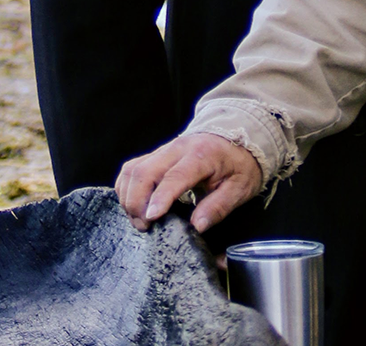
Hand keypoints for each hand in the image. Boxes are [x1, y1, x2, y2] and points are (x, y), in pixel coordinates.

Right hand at [115, 133, 262, 233]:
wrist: (235, 138)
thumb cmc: (238, 164)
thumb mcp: (239, 188)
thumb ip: (218, 207)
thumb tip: (196, 227)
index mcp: (201, 156)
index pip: (174, 177)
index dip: (159, 198)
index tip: (151, 218)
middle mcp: (176, 149)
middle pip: (144, 172)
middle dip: (136, 202)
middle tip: (145, 226)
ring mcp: (163, 150)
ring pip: (132, 170)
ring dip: (129, 197)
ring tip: (139, 219)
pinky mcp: (155, 155)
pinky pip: (131, 169)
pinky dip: (126, 188)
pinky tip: (134, 204)